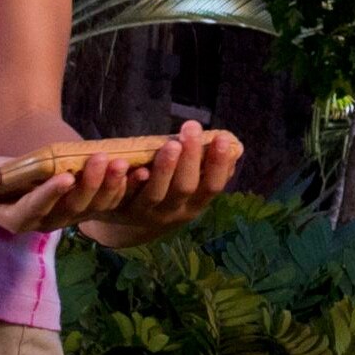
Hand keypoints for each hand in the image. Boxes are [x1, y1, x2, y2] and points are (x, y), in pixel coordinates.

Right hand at [0, 150, 142, 235]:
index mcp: (19, 219)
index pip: (35, 208)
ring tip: (125, 162)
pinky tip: (141, 169)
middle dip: (90, 184)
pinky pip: (107, 200)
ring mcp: (68, 216)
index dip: (50, 194)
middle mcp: (47, 223)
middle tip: (104, 159)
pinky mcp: (84, 207)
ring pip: (94, 206)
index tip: (65, 176)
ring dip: (113, 186)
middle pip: (73, 207)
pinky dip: (124, 187)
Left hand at [82, 121, 243, 247]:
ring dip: (164, 169)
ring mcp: (144, 213)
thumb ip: (210, 169)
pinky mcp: (118, 210)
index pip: (211, 187)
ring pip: (155, 194)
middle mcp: (171, 212)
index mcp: (193, 206)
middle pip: (184, 188)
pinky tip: (127, 163)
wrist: (128, 226)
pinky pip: (121, 197)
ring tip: (170, 144)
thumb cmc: (168, 195)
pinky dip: (125, 182)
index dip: (218, 165)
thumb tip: (235, 147)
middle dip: (190, 158)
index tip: (221, 138)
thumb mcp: (192, 189)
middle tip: (192, 128)